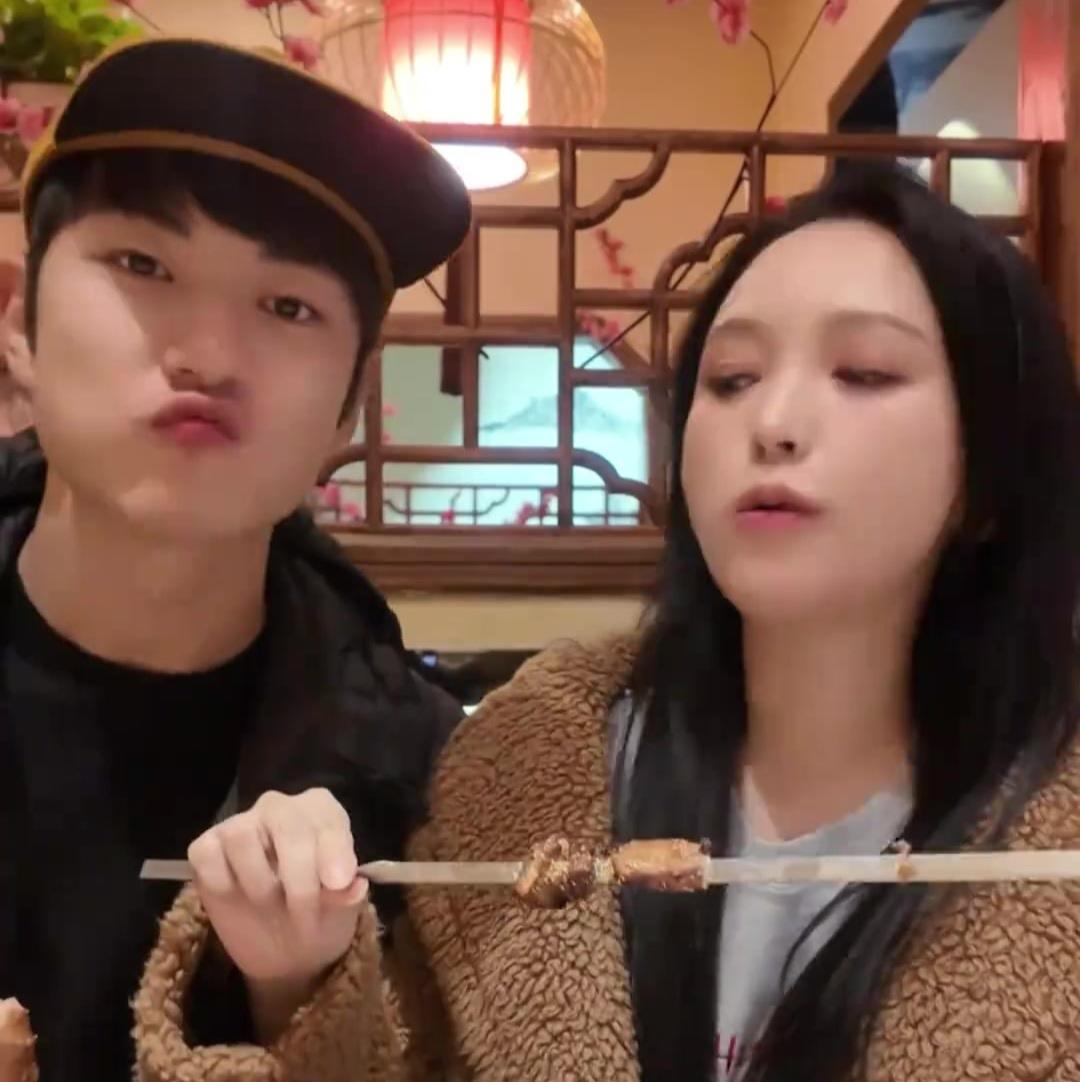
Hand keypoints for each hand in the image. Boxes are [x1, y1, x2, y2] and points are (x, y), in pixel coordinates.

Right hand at [188, 789, 367, 1006]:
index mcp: (321, 811)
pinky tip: (237, 898)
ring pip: (242, 835)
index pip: (326, 818)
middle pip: (285, 822)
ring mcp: (240, 825)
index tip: (339, 883)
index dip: (334, 849)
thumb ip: (346, 894)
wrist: (286, 948)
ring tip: (271, 906)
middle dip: (298, 874)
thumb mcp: (341, 909)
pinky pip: (206, 854)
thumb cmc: (321, 914)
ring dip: (259, 882)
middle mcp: (280, 808)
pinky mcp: (205, 848)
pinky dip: (222, 882)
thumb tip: (352, 886)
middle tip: (305, 914)